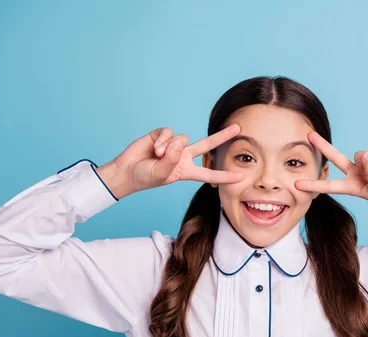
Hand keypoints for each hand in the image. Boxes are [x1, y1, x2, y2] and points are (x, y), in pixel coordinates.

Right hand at [98, 124, 243, 197]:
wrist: (126, 170)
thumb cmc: (145, 177)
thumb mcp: (162, 174)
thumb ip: (172, 160)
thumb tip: (179, 141)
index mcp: (186, 171)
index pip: (209, 173)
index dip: (224, 176)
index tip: (241, 177)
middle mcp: (183, 156)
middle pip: (207, 145)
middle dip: (222, 136)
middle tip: (238, 129)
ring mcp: (173, 145)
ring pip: (183, 138)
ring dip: (170, 147)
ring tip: (157, 156)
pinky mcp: (162, 135)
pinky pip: (169, 132)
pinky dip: (163, 140)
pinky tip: (155, 147)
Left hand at [294, 131, 367, 217]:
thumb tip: (365, 154)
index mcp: (352, 187)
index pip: (329, 185)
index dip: (313, 184)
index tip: (296, 184)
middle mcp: (355, 174)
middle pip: (335, 157)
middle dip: (323, 146)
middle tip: (308, 134)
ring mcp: (364, 165)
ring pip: (360, 153)